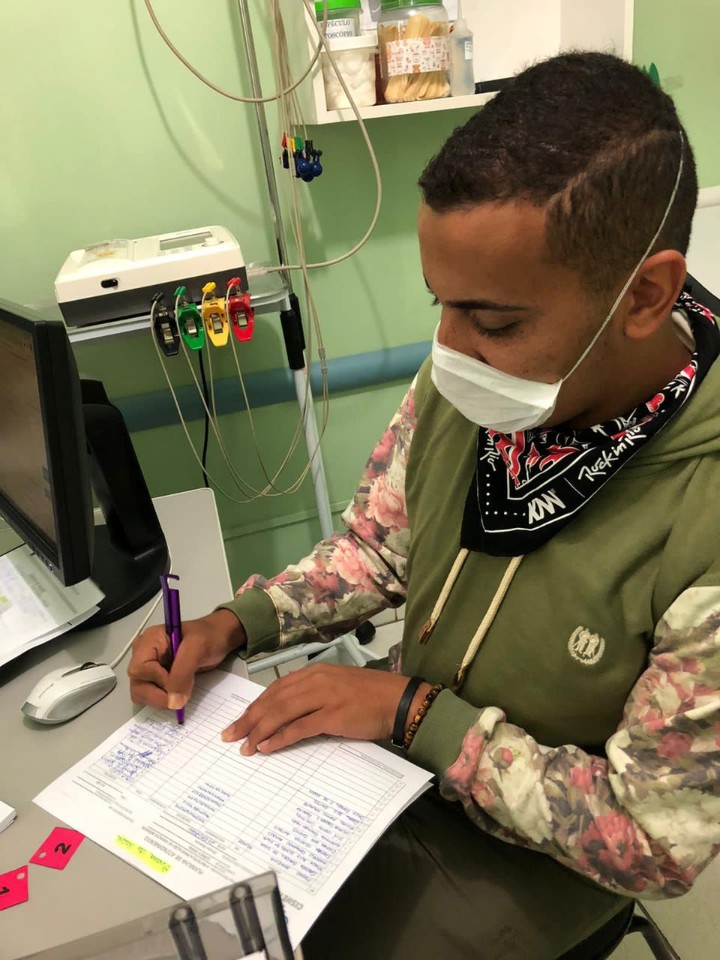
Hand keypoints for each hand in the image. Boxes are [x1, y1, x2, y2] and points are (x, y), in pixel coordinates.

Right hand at [128, 609, 245, 710]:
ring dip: (163, 698)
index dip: (158, 680)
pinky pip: (152, 696)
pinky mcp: (156, 679)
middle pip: (138, 685)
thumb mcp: (197, 648)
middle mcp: (143, 655)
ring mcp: (148, 669)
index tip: (181, 681)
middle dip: (159, 694)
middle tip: (183, 694)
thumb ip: (182, 673)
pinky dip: (165, 699)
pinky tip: (181, 691)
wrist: (219, 638)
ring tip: (184, 688)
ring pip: (142, 694)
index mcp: (149, 641)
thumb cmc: (209, 637)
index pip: (139, 669)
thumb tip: (173, 703)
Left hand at [221, 663, 430, 755]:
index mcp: (315, 672)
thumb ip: (313, 694)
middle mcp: (315, 680)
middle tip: (230, 735)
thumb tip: (288, 713)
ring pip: (281, 712)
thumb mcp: (337, 687)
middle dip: (249, 719)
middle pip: (273, 700)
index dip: (255, 706)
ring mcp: (323, 697)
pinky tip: (267, 747)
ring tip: (245, 746)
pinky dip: (280, 738)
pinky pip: (299, 727)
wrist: (398, 700)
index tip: (239, 721)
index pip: (276, 689)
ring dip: (259, 731)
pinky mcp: (332, 715)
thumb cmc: (370, 696)